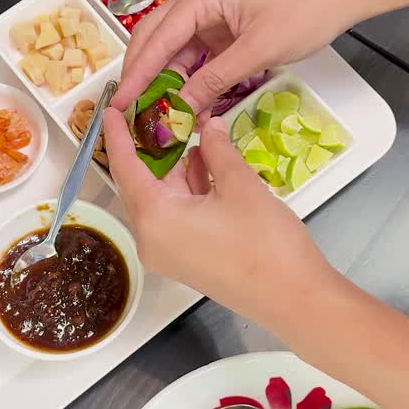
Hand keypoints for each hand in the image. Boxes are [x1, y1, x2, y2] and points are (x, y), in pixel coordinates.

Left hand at [104, 111, 333, 322]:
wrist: (296, 300)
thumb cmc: (266, 243)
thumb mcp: (240, 186)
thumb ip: (218, 150)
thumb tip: (209, 126)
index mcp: (154, 219)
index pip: (124, 167)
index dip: (119, 135)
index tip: (112, 107)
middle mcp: (152, 239)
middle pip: (140, 184)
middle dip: (151, 148)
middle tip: (158, 111)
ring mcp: (169, 253)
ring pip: (162, 199)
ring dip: (175, 167)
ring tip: (189, 127)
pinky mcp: (188, 259)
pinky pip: (176, 215)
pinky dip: (187, 189)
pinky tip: (205, 162)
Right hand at [111, 0, 358, 112]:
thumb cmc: (304, 11)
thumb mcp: (257, 50)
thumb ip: (215, 79)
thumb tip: (182, 108)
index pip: (158, 37)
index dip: (138, 73)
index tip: (121, 103)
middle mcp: (199, 0)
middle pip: (156, 39)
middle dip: (142, 75)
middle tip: (130, 111)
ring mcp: (212, 14)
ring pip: (175, 50)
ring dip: (166, 81)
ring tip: (155, 114)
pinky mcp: (225, 28)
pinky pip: (197, 56)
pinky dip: (190, 79)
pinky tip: (185, 104)